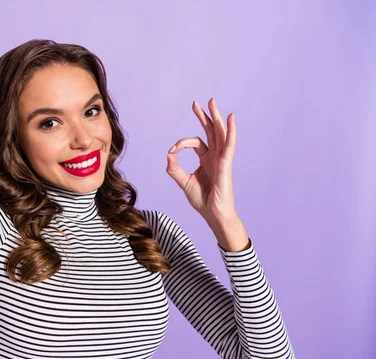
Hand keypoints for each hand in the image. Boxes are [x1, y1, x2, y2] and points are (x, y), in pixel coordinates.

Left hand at [166, 98, 237, 223]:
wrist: (213, 214)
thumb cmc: (203, 200)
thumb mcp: (184, 182)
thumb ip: (174, 169)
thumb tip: (168, 155)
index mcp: (206, 159)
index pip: (195, 142)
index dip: (181, 144)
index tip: (172, 151)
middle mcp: (215, 156)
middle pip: (210, 131)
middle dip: (204, 116)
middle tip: (196, 103)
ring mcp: (222, 159)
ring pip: (220, 133)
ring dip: (216, 117)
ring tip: (212, 102)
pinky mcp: (226, 164)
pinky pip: (229, 144)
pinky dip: (231, 130)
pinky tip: (230, 118)